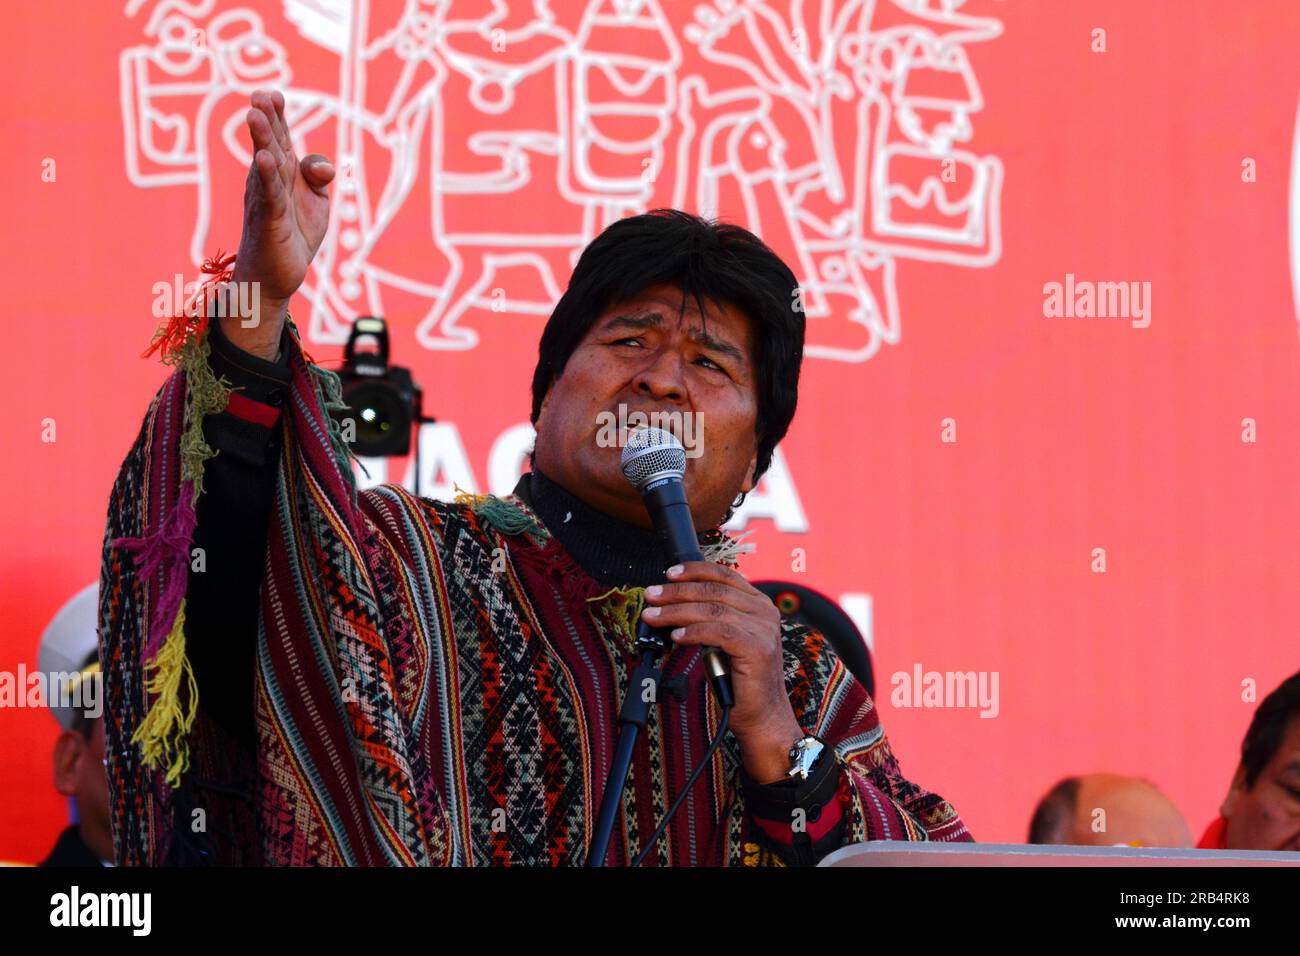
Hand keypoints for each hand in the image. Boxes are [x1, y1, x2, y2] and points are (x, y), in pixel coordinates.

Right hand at [224, 89, 334, 358]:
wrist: (276, 276)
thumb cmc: (293, 234)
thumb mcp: (316, 202)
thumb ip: (319, 177)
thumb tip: (325, 167)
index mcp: (281, 173)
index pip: (280, 139)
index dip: (277, 116)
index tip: (273, 93)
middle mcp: (269, 182)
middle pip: (270, 145)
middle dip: (266, 119)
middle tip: (260, 94)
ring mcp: (267, 200)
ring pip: (265, 165)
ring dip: (262, 140)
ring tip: (256, 115)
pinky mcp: (270, 221)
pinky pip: (269, 195)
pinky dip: (267, 176)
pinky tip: (264, 159)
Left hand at [641, 561, 802, 783]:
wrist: (761, 716)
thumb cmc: (738, 679)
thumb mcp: (722, 639)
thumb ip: (709, 617)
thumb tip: (672, 603)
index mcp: (759, 604)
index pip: (725, 576)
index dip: (695, 571)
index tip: (669, 574)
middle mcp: (765, 612)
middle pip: (714, 591)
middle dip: (678, 591)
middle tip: (652, 595)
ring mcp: (763, 630)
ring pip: (713, 610)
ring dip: (677, 611)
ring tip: (654, 616)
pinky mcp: (757, 649)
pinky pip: (718, 632)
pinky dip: (693, 632)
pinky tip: (676, 637)